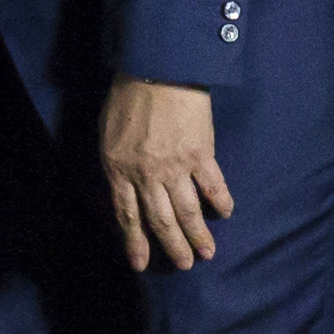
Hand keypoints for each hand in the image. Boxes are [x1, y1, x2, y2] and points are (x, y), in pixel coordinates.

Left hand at [100, 77, 231, 272]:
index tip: (141, 264)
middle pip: (160, 220)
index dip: (134, 242)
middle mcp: (147, 175)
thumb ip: (117, 163)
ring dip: (198, 235)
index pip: (127, 215)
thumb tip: (124, 185)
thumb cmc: (127, 96)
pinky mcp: (201, 154)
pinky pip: (213, 186)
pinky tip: (226, 213)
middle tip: (185, 265)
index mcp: (119, 169)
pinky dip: (221, 201)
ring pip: (188, 211)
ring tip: (207, 254)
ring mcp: (175, 167)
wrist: (156, 68)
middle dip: (173, 247)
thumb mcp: (108, 133)